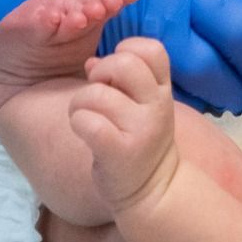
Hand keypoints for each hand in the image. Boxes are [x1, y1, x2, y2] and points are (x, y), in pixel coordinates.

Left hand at [68, 36, 180, 215]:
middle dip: (100, 71)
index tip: (116, 72)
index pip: (152, 49)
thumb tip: (90, 62)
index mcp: (163, 90)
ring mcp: (140, 129)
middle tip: (98, 93)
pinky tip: (83, 131)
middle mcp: (156, 106)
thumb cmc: (140, 140)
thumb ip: (121, 80)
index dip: (127, 49)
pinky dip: (78, 121)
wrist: (153, 191)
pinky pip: (89, 122)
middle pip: (124, 63)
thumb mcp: (142, 105)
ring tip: (84, 116)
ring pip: (97, 93)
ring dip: (79, 102)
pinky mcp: (119, 152)